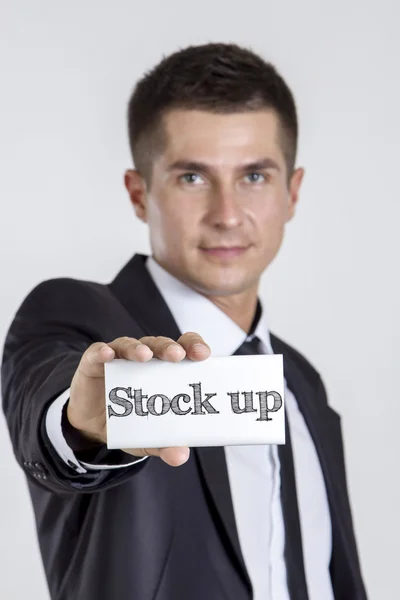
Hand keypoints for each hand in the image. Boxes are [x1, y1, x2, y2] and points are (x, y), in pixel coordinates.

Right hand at [67, 333, 210, 465]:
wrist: (92, 427)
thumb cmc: (127, 420)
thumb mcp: (147, 437)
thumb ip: (164, 444)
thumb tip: (181, 455)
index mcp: (165, 368)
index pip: (183, 348)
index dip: (194, 346)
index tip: (203, 355)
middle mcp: (145, 358)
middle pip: (161, 345)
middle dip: (170, 348)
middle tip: (178, 356)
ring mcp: (119, 358)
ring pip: (131, 345)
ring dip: (138, 349)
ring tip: (144, 356)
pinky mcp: (94, 363)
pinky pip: (98, 353)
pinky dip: (102, 351)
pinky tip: (107, 354)